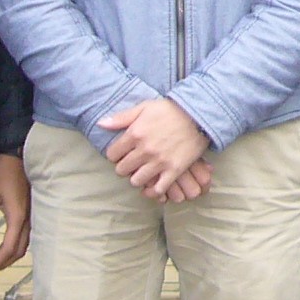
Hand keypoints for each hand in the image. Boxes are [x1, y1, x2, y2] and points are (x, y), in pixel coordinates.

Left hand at [0, 152, 30, 273]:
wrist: (15, 154)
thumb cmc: (1, 172)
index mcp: (18, 217)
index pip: (9, 248)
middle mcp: (28, 219)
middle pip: (19, 250)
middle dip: (4, 262)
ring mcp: (32, 214)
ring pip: (25, 243)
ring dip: (10, 253)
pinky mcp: (31, 210)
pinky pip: (27, 234)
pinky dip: (16, 244)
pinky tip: (5, 241)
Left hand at [98, 97, 213, 199]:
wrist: (198, 115)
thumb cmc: (170, 109)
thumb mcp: (144, 107)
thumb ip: (121, 118)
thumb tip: (100, 124)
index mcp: (135, 134)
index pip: (112, 155)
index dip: (115, 155)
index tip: (122, 153)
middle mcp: (145, 150)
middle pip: (122, 170)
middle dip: (124, 167)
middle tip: (132, 163)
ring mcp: (159, 162)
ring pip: (136, 181)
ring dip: (137, 178)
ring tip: (142, 172)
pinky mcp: (174, 170)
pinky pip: (158, 189)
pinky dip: (153, 191)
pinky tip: (152, 186)